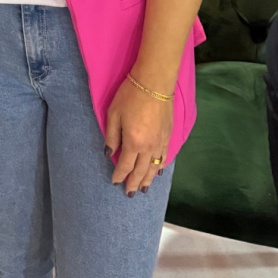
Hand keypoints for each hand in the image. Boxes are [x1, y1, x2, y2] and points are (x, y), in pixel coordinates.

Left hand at [104, 76, 172, 194]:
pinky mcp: (168, 135)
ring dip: (149, 179)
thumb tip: (109, 154)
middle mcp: (149, 147)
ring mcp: (161, 142)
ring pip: (154, 167)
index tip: (114, 182)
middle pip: (141, 171)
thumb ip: (111, 137)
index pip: (125, 165)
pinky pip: (164, 157)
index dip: (119, 175)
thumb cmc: (130, 96)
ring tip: (143, 188)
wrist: (154, 83)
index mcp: (134, 143)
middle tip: (130, 193)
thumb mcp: (114, 114)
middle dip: (134, 183)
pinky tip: (158, 171)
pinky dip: (160, 167)